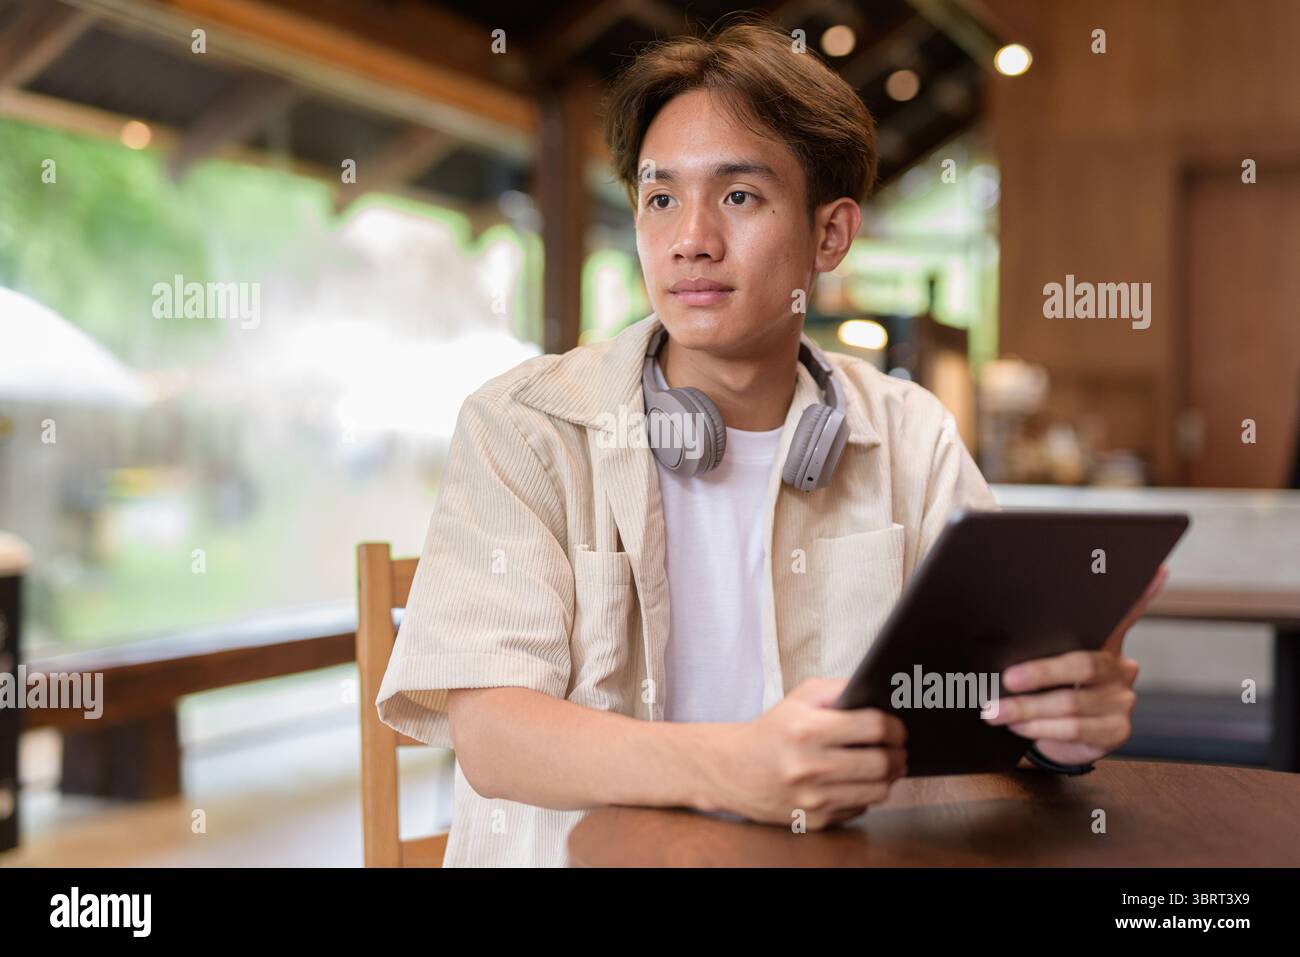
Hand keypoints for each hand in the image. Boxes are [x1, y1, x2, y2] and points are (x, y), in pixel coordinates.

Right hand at [706, 677, 907, 829]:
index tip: (898, 729)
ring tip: (884, 765)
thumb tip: (880, 694)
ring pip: (877, 791)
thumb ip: (840, 689)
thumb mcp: (800, 697)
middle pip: (881, 763)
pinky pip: (859, 808)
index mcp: (807, 729)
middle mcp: (809, 766)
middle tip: (898, 749)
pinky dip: (864, 794)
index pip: (873, 727)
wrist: (733, 769)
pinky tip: (856, 782)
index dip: (895, 727)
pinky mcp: (814, 821)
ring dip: (888, 777)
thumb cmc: (772, 730)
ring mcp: (812, 798)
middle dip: (898, 754)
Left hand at [981, 564, 1167, 765]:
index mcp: (1104, 642)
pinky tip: (1018, 726)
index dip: (1142, 593)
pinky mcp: (1116, 731)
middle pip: (1083, 665)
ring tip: (996, 711)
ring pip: (1071, 702)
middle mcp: (1120, 668)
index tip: (1155, 569)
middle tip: (1008, 678)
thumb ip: (1039, 642)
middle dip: (1040, 673)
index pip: (1124, 614)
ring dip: (1027, 708)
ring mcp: (1122, 701)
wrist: (1063, 740)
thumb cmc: (1050, 689)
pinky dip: (1040, 728)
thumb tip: (1000, 624)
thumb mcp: (1045, 660)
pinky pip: (1074, 729)